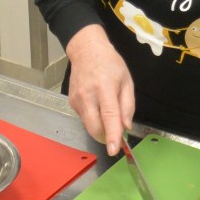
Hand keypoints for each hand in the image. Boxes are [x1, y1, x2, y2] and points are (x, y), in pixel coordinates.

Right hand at [65, 24, 134, 156]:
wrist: (86, 50)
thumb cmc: (110, 63)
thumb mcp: (126, 80)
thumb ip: (128, 105)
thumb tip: (126, 126)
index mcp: (104, 88)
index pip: (109, 116)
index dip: (112, 135)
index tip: (114, 150)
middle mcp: (88, 95)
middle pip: (94, 127)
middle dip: (106, 137)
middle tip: (116, 134)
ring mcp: (77, 99)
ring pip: (88, 125)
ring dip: (99, 127)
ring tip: (106, 110)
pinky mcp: (71, 102)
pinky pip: (83, 118)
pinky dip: (92, 118)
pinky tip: (96, 104)